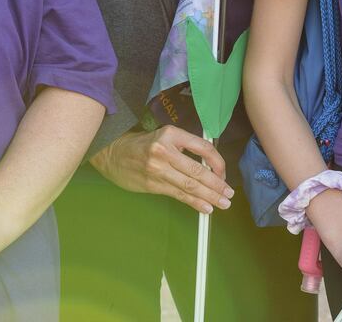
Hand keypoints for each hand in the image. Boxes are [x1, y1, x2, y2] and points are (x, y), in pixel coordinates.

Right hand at [88, 125, 234, 213]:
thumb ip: (185, 148)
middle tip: (229, 193)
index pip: (203, 148)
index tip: (223, 173)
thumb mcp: (164, 137)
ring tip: (222, 203)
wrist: (112, 153)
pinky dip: (194, 202)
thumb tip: (210, 166)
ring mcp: (158, 169)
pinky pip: (178, 195)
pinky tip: (205, 207)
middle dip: (217, 185)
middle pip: (198, 171)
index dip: (218, 162)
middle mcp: (165, 150)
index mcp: (171, 134)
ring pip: (189, 185)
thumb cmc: (142, 145)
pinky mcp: (152, 184)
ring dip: (209, 196)